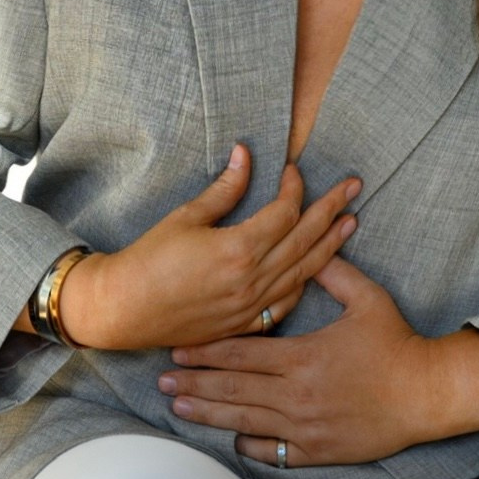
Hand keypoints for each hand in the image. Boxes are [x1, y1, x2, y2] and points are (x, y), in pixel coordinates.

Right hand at [58, 146, 361, 352]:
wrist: (123, 310)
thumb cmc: (148, 259)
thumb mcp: (185, 217)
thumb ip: (223, 189)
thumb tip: (245, 155)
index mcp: (239, 249)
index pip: (284, 212)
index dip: (294, 187)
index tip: (293, 170)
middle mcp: (252, 279)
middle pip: (304, 239)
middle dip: (331, 209)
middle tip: (354, 187)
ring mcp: (251, 305)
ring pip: (303, 272)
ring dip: (330, 246)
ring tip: (351, 224)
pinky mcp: (244, 324)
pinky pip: (286, 303)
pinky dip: (305, 282)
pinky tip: (318, 269)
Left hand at [157, 251, 478, 465]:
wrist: (427, 394)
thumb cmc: (397, 344)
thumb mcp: (368, 298)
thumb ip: (334, 273)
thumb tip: (314, 242)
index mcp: (303, 356)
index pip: (241, 354)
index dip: (206, 352)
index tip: (178, 348)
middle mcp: (297, 394)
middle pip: (232, 390)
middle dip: (193, 383)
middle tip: (161, 380)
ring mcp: (304, 427)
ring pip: (243, 421)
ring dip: (207, 414)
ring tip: (177, 407)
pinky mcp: (316, 451)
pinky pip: (271, 451)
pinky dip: (247, 444)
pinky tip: (228, 436)